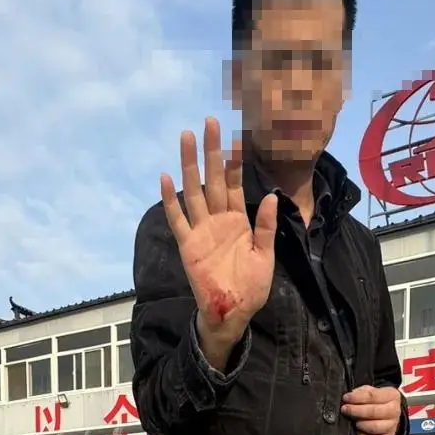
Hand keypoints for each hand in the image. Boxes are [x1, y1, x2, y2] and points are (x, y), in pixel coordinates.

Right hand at [161, 117, 277, 369]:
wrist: (234, 312)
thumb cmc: (251, 287)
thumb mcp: (265, 255)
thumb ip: (265, 226)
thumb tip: (269, 195)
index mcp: (238, 221)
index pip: (234, 183)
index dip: (234, 161)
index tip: (236, 134)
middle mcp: (217, 220)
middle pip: (212, 178)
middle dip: (211, 151)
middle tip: (209, 122)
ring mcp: (201, 230)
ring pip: (194, 191)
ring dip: (190, 164)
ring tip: (186, 138)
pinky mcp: (188, 244)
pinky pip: (178, 218)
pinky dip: (171, 199)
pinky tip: (165, 178)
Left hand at [341, 385, 402, 434]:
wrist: (387, 413)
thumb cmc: (376, 401)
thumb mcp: (370, 391)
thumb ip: (361, 392)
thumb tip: (350, 398)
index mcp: (392, 395)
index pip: (372, 396)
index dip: (356, 397)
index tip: (346, 398)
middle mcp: (394, 411)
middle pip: (373, 412)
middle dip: (355, 410)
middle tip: (345, 410)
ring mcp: (392, 426)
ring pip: (374, 427)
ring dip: (360, 424)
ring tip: (353, 421)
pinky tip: (358, 432)